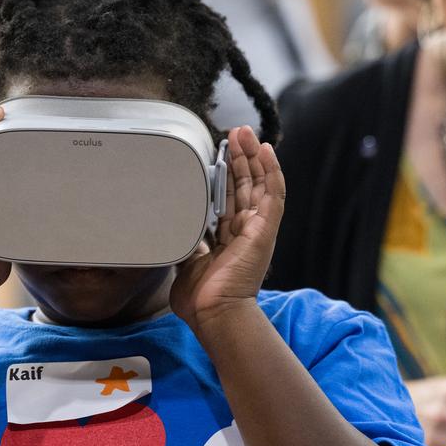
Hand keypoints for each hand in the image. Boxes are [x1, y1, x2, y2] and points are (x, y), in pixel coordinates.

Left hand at [171, 126, 283, 330]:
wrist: (213, 313)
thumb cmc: (201, 299)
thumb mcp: (186, 262)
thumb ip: (185, 244)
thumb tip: (172, 232)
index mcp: (229, 239)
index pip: (230, 198)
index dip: (226, 175)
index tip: (218, 154)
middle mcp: (246, 231)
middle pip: (246, 186)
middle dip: (240, 158)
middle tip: (233, 133)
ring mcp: (257, 229)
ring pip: (259, 184)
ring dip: (253, 156)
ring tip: (245, 132)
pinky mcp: (265, 230)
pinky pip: (273, 194)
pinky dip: (271, 171)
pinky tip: (266, 150)